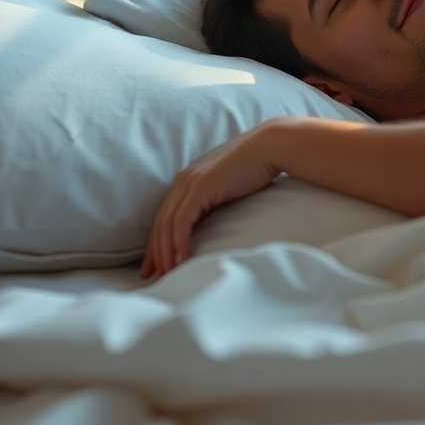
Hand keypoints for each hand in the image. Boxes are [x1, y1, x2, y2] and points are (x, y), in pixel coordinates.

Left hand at [139, 124, 279, 278]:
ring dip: (165, 252)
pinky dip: (179, 242)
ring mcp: (190, 182)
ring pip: (168, 224)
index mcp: (189, 179)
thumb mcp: (228, 186)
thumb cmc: (256, 166)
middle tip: (154, 278)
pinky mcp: (201, 187)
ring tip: (167, 276)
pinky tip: (180, 260)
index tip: (155, 265)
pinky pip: (182, 220)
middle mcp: (184, 179)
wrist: (269, 147)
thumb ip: (215, 199)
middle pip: (161, 222)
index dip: (157, 243)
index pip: (165, 216)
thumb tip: (211, 220)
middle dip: (155, 252)